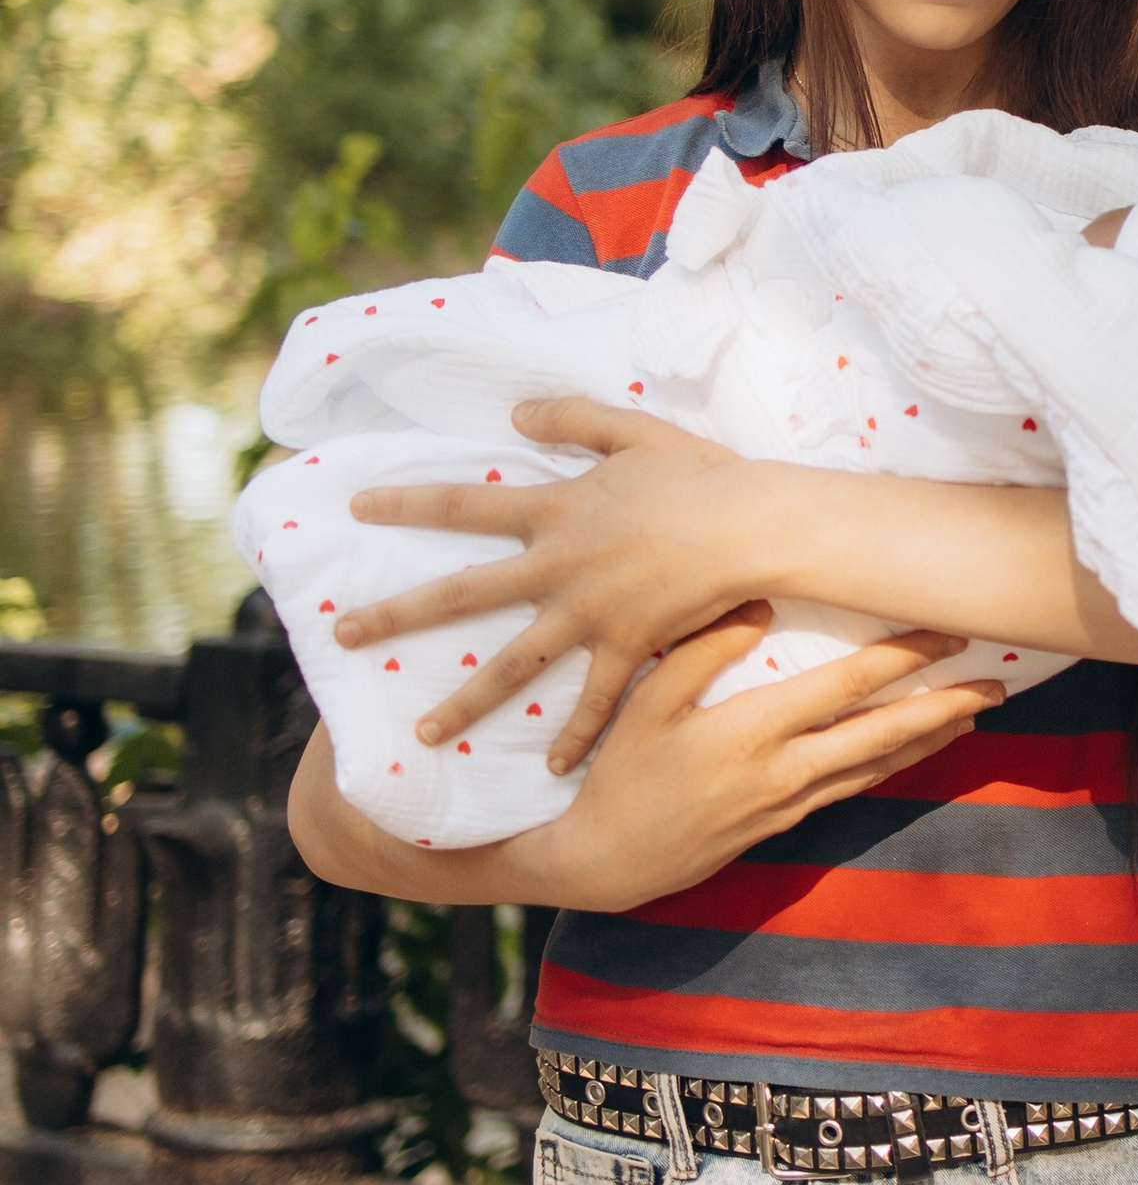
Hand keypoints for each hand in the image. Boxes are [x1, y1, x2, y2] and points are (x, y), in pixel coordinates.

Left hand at [337, 398, 775, 772]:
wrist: (749, 525)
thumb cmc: (700, 474)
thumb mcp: (633, 430)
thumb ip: (572, 419)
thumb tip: (515, 414)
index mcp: (555, 510)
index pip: (464, 504)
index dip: (408, 503)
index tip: (356, 508)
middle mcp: (557, 566)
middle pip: (461, 595)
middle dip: (396, 615)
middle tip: (341, 636)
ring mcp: (588, 613)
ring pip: (512, 667)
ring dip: (464, 703)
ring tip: (422, 734)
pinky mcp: (627, 646)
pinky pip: (595, 701)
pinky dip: (576, 736)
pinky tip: (553, 771)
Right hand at [510, 608, 1000, 911]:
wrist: (604, 863)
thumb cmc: (619, 775)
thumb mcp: (645, 702)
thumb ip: (703, 649)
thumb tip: (759, 603)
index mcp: (755, 731)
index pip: (849, 685)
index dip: (904, 656)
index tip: (948, 630)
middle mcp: (786, 771)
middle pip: (884, 732)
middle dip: (945, 705)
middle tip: (995, 684)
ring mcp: (789, 804)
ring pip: (877, 766)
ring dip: (928, 739)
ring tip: (972, 715)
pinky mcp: (782, 826)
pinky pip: (852, 789)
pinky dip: (890, 766)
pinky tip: (909, 752)